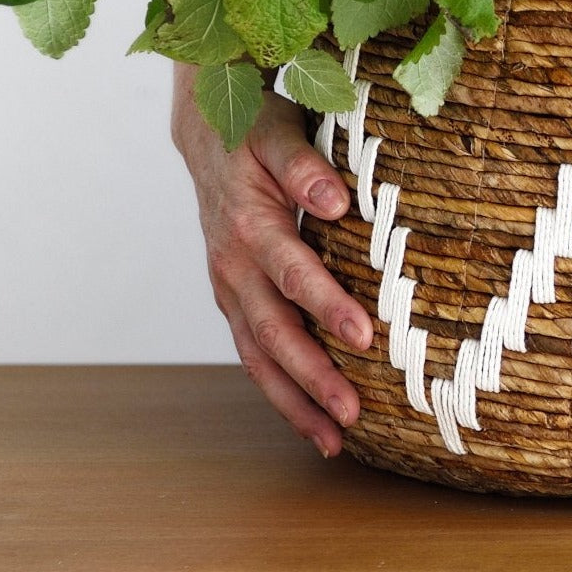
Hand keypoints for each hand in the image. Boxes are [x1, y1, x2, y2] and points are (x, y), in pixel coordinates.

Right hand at [171, 66, 371, 457]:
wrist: (207, 134)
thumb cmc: (255, 131)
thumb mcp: (278, 132)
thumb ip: (305, 166)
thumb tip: (338, 201)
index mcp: (250, 225)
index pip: (294, 275)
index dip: (328, 307)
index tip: (365, 336)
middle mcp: (233, 267)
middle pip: (274, 332)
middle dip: (314, 376)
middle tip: (354, 412)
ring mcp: (230, 289)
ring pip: (259, 356)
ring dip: (295, 400)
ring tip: (336, 440)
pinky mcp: (235, 300)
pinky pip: (255, 353)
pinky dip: (280, 392)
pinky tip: (313, 421)